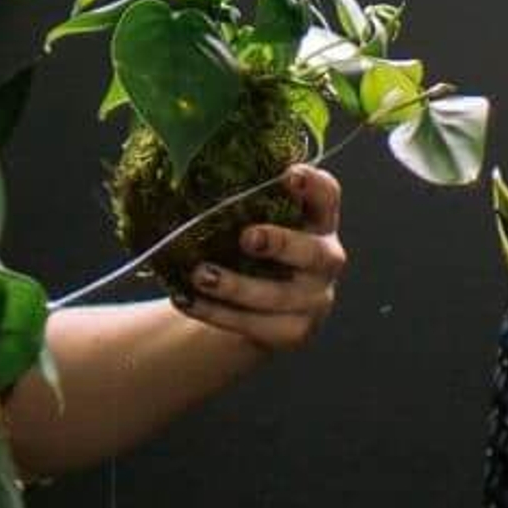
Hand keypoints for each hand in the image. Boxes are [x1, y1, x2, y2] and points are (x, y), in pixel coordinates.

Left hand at [178, 163, 345, 353]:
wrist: (254, 311)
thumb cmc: (250, 253)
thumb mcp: (251, 223)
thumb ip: (238, 205)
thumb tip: (180, 177)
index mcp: (318, 222)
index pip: (327, 197)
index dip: (314, 185)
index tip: (288, 175)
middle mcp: (325, 260)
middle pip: (315, 253)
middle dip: (281, 243)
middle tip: (247, 237)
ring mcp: (314, 299)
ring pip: (278, 296)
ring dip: (236, 285)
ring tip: (199, 275)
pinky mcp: (293, 332)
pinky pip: (255, 325)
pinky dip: (217, 313)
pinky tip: (187, 300)